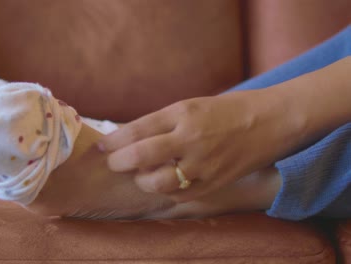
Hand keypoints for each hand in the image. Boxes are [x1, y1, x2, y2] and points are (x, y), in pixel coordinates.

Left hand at [98, 89, 293, 202]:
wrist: (273, 121)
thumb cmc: (230, 109)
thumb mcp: (193, 106)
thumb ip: (163, 122)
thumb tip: (132, 137)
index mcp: (183, 113)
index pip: (137, 129)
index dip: (114, 141)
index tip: (102, 147)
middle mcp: (191, 138)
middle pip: (141, 155)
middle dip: (120, 162)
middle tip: (114, 164)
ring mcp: (204, 162)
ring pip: (159, 182)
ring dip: (143, 181)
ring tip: (141, 176)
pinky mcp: (215, 181)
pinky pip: (181, 194)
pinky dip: (167, 192)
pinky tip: (164, 185)